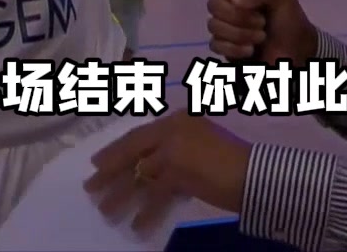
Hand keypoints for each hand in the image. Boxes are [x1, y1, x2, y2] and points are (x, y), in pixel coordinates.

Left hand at [85, 113, 252, 232]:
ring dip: (121, 195)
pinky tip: (137, 226)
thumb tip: (151, 171)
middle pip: (132, 152)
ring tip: (106, 211)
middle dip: (109, 172)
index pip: (139, 135)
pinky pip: (155, 196)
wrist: (256, 173)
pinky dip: (146, 213)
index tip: (97, 162)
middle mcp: (173, 129)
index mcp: (178, 119)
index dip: (116, 150)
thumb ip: (177, 151)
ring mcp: (174, 149)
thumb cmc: (235, 161)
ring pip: (138, 175)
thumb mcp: (203, 146)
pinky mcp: (179, 171)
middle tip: (90, 187)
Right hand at [206, 0, 315, 63]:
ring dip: (239, 33)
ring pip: (213, 25)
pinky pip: (215, 44)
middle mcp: (232, 5)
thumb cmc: (291, 23)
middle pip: (213, 3)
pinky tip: (250, 50)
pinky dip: (234, 48)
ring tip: (261, 37)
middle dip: (238, 15)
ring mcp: (227, 27)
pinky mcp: (225, 47)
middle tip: (262, 21)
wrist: (297, 56)